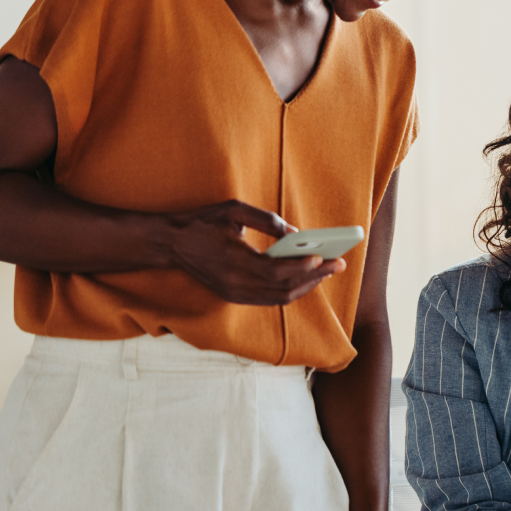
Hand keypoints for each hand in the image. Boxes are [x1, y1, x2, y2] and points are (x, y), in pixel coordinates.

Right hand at [168, 199, 345, 304]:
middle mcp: (236, 285)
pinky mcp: (234, 296)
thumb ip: (266, 220)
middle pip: (284, 289)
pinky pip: (269, 299)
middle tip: (338, 264)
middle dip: (314, 277)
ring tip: (327, 271)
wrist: (172, 243)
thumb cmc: (204, 222)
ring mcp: (235, 294)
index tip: (325, 257)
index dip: (303, 267)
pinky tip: (305, 277)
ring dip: (306, 286)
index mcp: (235, 263)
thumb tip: (294, 234)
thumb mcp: (234, 211)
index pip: (277, 272)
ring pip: (279, 299)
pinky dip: (290, 290)